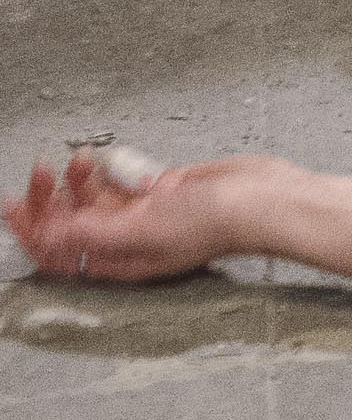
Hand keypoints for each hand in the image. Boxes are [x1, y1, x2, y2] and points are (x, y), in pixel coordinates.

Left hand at [5, 148, 273, 282]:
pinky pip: (118, 182)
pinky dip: (104, 170)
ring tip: (76, 160)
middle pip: (71, 224)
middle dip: (50, 199)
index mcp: (118, 260)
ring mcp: (142, 215)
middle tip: (41, 172)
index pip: (59, 254)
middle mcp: (126, 240)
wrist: (258, 198)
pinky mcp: (158, 191)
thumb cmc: (213, 223)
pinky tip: (100, 159)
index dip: (32, 233)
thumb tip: (49, 236)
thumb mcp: (143, 230)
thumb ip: (93, 233)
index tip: (12, 206)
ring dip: (76, 180)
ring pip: (92, 200)